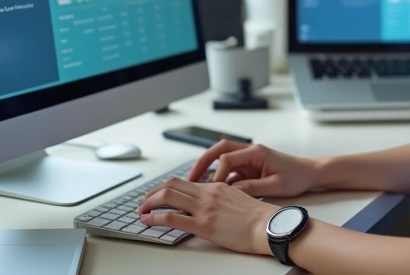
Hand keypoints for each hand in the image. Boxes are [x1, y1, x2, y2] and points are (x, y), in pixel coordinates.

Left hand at [138, 178, 277, 254]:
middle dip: (152, 193)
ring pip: (167, 197)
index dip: (165, 187)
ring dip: (149, 203)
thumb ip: (221, 198)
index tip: (158, 194)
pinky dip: (155, 218)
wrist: (268, 226)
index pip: (183, 182)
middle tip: (144, 202)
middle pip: (171, 185)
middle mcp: (207, 194)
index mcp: (215, 187)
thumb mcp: (238, 199)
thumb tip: (210, 204)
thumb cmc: (258, 218)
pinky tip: (148, 221)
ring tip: (141, 211)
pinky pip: (172, 218)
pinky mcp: (203, 225)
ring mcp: (204, 209)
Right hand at [188, 140, 318, 197]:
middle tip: (190, 178)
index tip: (212, 189)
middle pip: (219, 151)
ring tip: (196, 185)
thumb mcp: (277, 185)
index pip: (228, 158)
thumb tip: (233, 191)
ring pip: (222, 160)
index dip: (217, 173)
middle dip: (203, 162)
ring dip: (209, 170)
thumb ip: (255, 188)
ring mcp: (249, 159)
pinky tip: (214, 192)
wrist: (310, 173)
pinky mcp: (250, 168)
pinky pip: (230, 171)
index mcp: (256, 152)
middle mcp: (250, 152)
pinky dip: (221, 179)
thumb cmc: (297, 176)